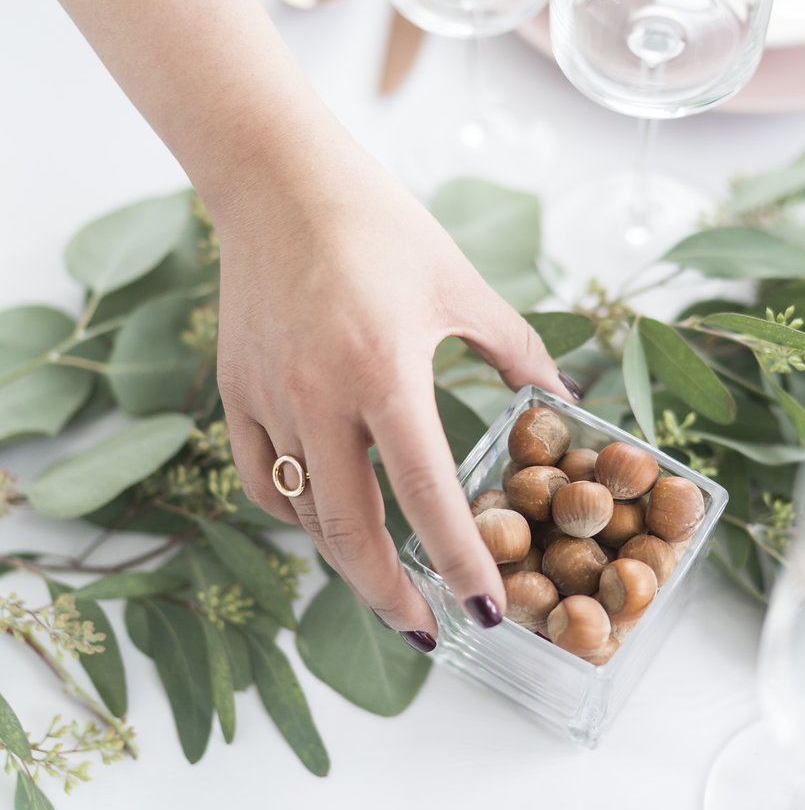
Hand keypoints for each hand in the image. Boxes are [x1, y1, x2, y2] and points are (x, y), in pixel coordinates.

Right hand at [211, 130, 575, 647]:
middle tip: (426, 629)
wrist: (277, 180)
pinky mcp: (236, 393)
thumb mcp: (461, 284)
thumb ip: (519, 351)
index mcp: (385, 373)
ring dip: (349, 559)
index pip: (426, 496)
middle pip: (350, 534)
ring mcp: (269, 400)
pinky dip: (297, 513)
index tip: (485, 613)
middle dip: (392, 596)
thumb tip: (563, 401)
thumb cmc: (380, 226)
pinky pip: (264, 481)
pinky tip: (329, 516)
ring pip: (305, 515)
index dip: (460, 564)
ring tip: (388, 579)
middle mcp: (319, 398)